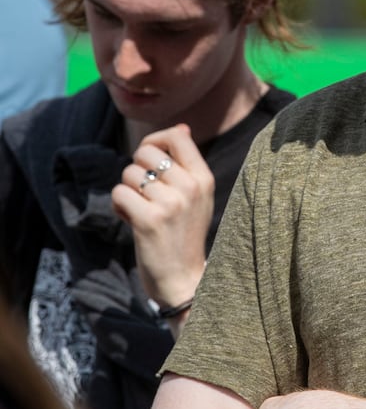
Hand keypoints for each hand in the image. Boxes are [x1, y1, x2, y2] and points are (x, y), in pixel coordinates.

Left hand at [111, 124, 214, 311]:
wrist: (184, 280)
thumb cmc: (185, 235)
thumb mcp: (197, 197)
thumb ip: (187, 165)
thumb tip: (180, 128)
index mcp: (204, 178)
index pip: (177, 136)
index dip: (154, 140)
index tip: (150, 157)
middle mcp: (190, 187)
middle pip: (145, 152)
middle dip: (137, 169)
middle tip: (144, 193)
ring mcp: (170, 204)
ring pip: (129, 174)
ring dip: (128, 192)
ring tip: (142, 211)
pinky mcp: (148, 220)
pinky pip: (119, 194)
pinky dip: (119, 207)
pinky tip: (132, 221)